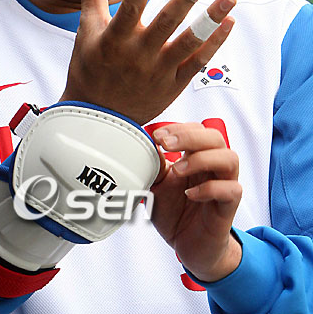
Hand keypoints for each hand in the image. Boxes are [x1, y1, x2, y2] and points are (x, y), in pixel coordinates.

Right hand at [59, 0, 235, 124]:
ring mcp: (159, 72)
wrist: (98, 120)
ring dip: (210, 19)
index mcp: (114, 40)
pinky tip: (228, 23)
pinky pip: (198, 62)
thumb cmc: (90, 69)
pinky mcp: (174, 85)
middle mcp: (138, 55)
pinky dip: (214, 43)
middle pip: (166, 23)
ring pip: (189, 42)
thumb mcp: (86, 30)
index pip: (129, 9)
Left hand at [152, 123, 241, 281]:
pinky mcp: (229, 207)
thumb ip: (154, 166)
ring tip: (178, 170)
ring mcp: (224, 185)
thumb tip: (145, 144)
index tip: (157, 136)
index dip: (178, 128)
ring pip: (230, 158)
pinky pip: (232, 189)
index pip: (197, 129)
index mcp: (197, 157)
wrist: (189, 247)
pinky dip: (210, 188)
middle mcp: (214, 167)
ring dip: (201, 159)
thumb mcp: (156, 186)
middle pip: (215, 137)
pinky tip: (190, 195)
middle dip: (189, 136)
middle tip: (166, 144)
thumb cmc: (175, 212)